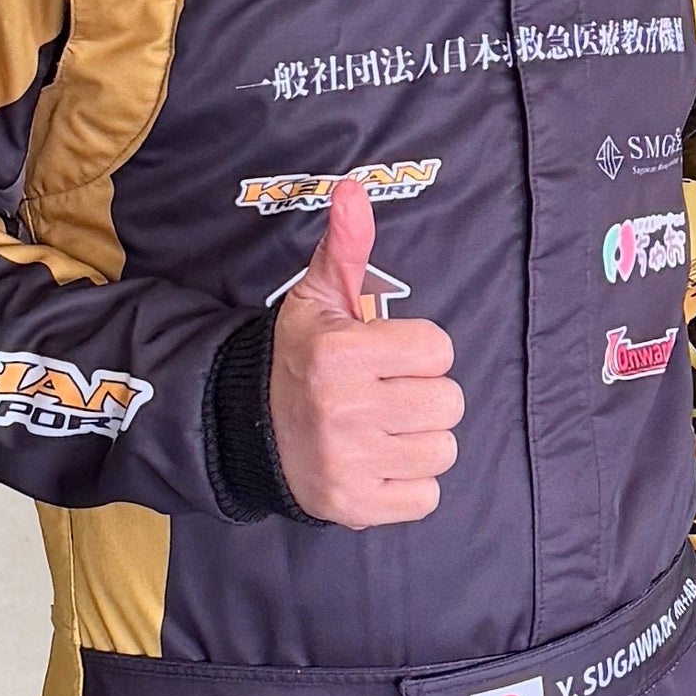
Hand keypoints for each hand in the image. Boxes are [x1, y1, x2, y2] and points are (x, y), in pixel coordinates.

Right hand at [267, 176, 460, 526]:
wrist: (247, 429)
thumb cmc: (300, 358)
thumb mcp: (317, 298)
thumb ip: (345, 246)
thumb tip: (355, 189)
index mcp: (341, 354)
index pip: (439, 350)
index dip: (419, 351)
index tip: (388, 356)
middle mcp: (345, 410)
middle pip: (448, 402)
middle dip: (423, 396)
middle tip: (387, 395)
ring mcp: (350, 463)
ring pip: (443, 450)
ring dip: (420, 440)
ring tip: (383, 429)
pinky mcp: (354, 506)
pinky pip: (426, 497)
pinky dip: (410, 484)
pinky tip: (380, 463)